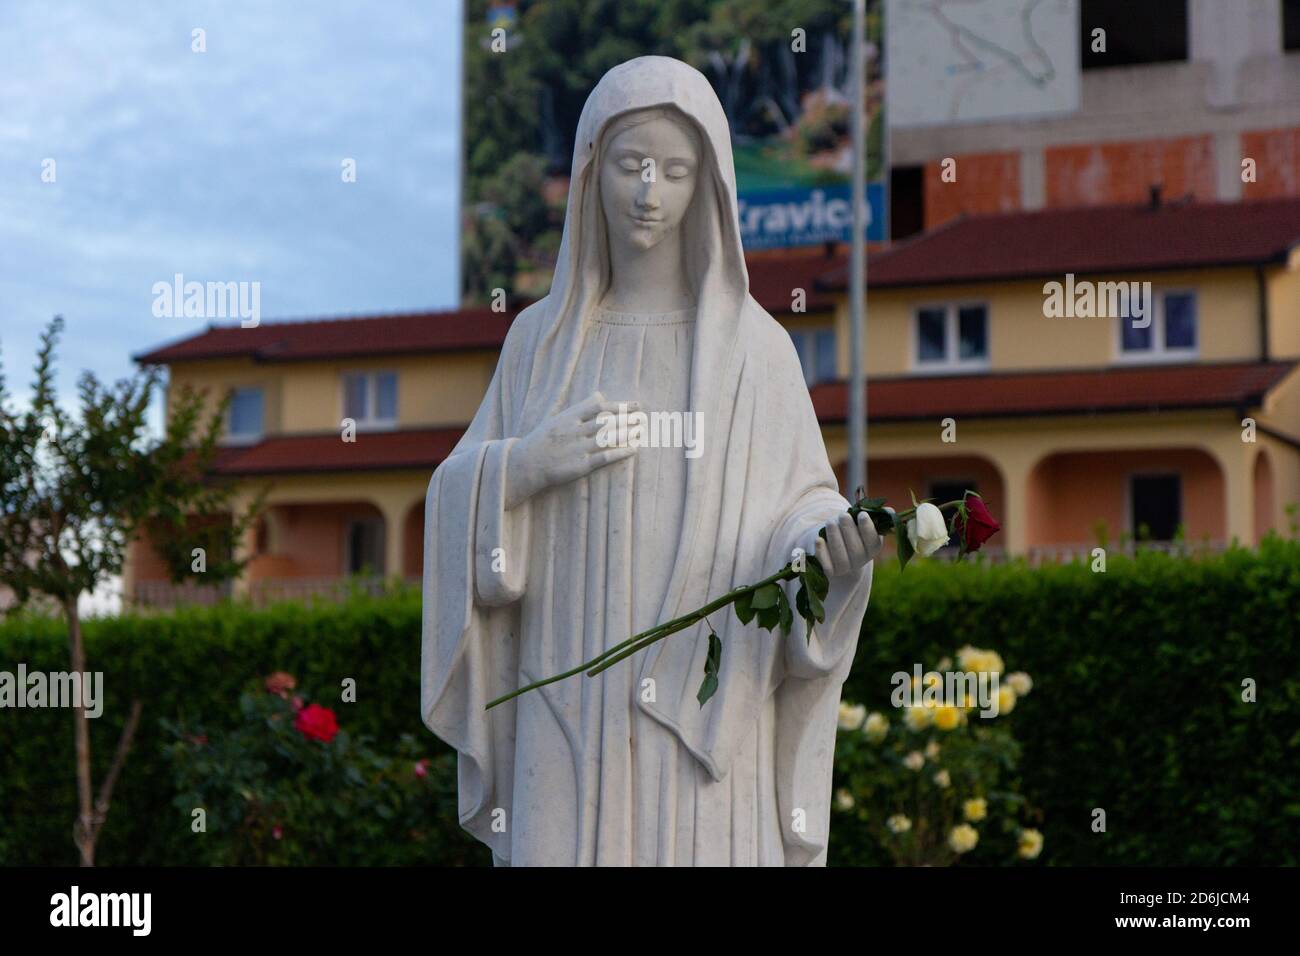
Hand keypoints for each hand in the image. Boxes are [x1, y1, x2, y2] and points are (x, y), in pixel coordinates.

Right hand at [505, 392, 641, 508]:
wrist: (525, 465)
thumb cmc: (543, 441)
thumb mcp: (558, 419)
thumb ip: (580, 409)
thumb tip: (600, 394)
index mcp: (568, 417)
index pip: (598, 407)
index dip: (619, 405)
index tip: (635, 404)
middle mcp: (574, 431)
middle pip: (606, 421)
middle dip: (628, 418)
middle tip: (644, 416)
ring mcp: (577, 448)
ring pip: (608, 438)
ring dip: (627, 433)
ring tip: (642, 430)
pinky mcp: (580, 466)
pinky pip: (604, 458)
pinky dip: (620, 453)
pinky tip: (634, 449)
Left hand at [805, 511, 881, 577]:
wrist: (837, 550)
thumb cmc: (852, 531)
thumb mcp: (863, 523)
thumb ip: (877, 516)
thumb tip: (890, 511)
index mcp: (872, 549)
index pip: (873, 542)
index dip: (868, 529)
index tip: (862, 514)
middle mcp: (860, 561)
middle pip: (856, 550)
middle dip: (849, 531)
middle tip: (843, 515)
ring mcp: (845, 568)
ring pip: (841, 558)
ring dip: (835, 539)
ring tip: (830, 522)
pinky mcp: (830, 572)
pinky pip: (826, 567)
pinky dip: (822, 553)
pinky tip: (819, 540)